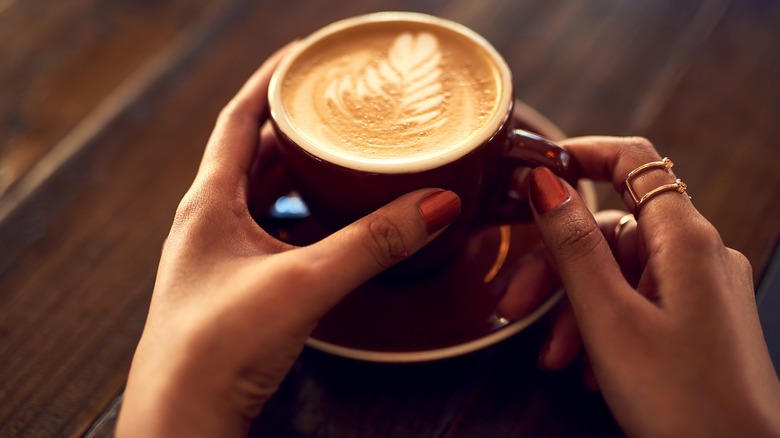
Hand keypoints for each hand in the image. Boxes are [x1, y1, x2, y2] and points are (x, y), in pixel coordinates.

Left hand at [116, 45, 460, 436]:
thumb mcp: (303, 282)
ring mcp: (222, 258)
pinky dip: (303, 217)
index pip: (237, 119)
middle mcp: (209, 224)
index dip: (270, 81)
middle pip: (252, 154)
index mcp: (208, 204)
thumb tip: (436, 203)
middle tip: (336, 109)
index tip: (303, 58)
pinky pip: (273, 233)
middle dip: (294, 126)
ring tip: (340, 155)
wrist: (185, 421)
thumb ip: (372, 242)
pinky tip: (330, 223)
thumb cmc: (216, 348)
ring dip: (299, 172)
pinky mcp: (238, 289)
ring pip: (264, 196)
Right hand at [499, 136, 779, 435]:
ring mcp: (700, 291)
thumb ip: (574, 244)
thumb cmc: (685, 402)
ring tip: (553, 356)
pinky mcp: (697, 323)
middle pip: (613, 230)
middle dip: (558, 265)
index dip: (582, 154)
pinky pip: (638, 304)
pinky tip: (586, 366)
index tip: (536, 169)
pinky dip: (602, 327)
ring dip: (574, 308)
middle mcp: (698, 256)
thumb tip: (547, 183)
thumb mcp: (608, 318)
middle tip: (515, 301)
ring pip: (619, 273)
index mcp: (685, 241)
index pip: (634, 161)